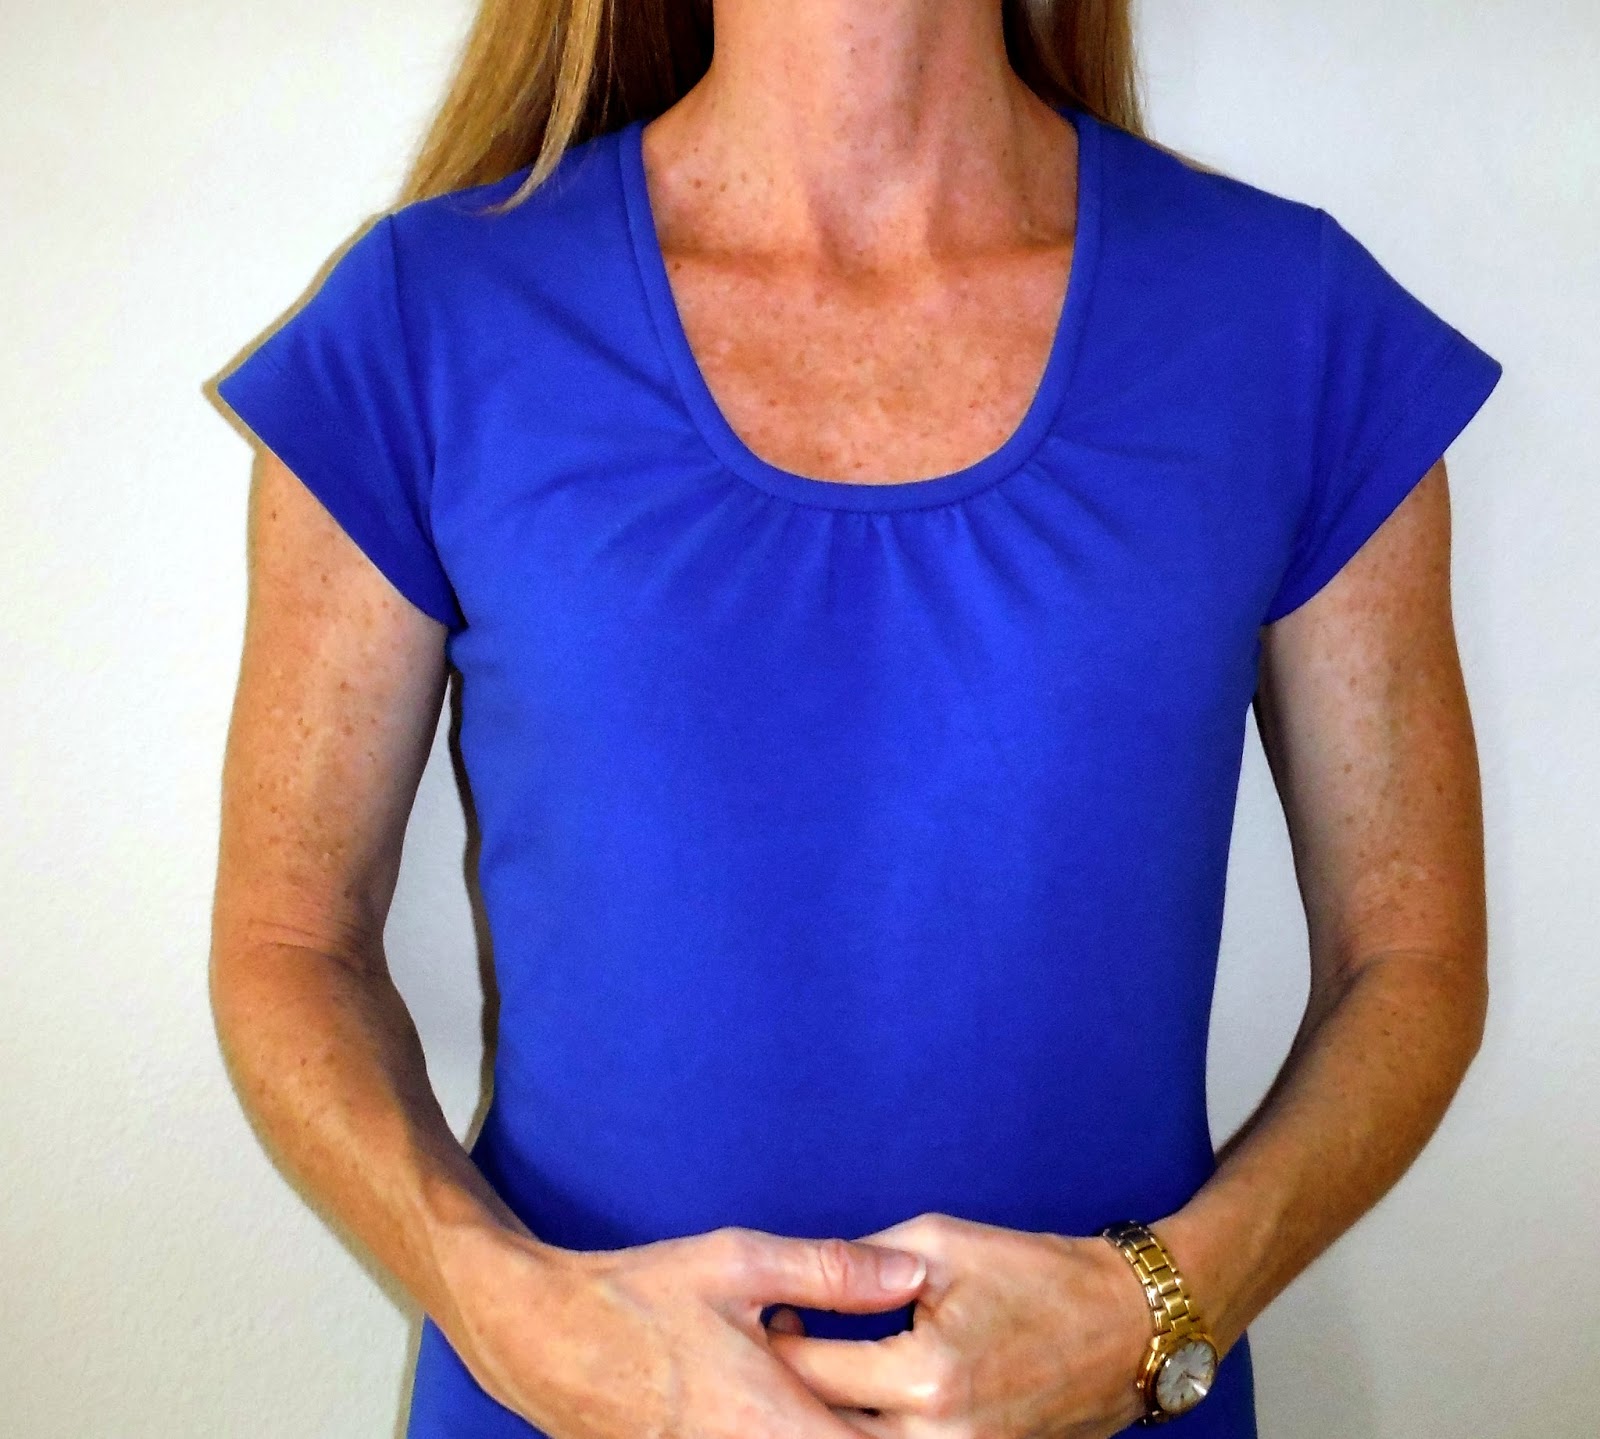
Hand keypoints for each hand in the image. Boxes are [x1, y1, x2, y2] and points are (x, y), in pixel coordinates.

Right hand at [431, 1220, 931, 1438]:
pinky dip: (790, 1429)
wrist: (543, 1339)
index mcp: (777, 1425)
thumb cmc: (640, 1295)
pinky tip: (784, 1392)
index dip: (919, 1429)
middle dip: (881, 1425)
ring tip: (847, 1393)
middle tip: (906, 1398)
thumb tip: (912, 1271)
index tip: (949, 1407)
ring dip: (833, 1426)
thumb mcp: (739, 1263)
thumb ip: (833, 1270)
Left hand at [764, 1212, 1154, 1438]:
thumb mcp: (941, 1243)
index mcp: (926, 1375)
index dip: (775, 1342)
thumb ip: (863, 1263)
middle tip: (767, 1354)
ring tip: (808, 1382)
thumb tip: (799, 1275)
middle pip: (823, 1429)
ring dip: (826, 1420)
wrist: (1127, 1328)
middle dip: (790, 1395)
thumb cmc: (1034, 1273)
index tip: (764, 1314)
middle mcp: (938, 1436)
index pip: (812, 1372)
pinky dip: (870, 1431)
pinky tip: (854, 1405)